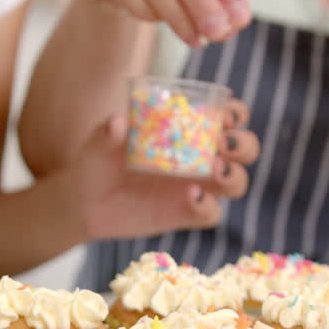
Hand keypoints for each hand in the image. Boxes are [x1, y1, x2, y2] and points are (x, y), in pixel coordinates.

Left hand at [69, 99, 258, 239]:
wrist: (85, 202)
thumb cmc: (98, 162)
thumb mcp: (100, 142)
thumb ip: (108, 132)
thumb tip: (119, 123)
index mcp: (188, 130)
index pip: (228, 117)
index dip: (237, 114)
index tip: (227, 115)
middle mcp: (200, 158)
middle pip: (243, 150)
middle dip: (243, 145)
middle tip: (222, 144)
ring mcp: (197, 187)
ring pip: (236, 183)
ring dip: (234, 176)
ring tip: (214, 171)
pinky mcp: (186, 214)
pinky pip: (211, 213)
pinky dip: (207, 206)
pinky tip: (191, 197)